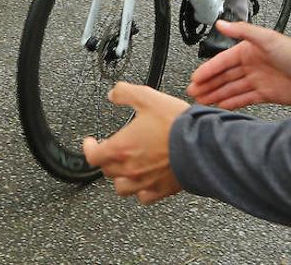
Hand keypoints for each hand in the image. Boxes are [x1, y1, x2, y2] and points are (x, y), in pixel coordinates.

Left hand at [81, 82, 188, 204]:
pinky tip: (144, 181)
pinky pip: (144, 197)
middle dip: (107, 159)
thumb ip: (125, 93)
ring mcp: (145, 182)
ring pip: (122, 188)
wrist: (202, 145)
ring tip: (125, 168)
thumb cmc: (175, 124)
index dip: (88, 148)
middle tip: (112, 150)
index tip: (90, 142)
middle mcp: (129, 169)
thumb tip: (113, 94)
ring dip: (120, 178)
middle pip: (107, 170)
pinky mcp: (161, 189)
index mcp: (120, 148)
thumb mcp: (147, 97)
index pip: (93, 156)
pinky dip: (141, 190)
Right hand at [187, 20, 290, 108]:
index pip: (221, 62)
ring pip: (231, 89)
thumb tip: (221, 24)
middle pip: (224, 77)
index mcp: (248, 51)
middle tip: (193, 92)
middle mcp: (252, 65)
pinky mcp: (266, 94)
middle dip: (207, 84)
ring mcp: (258, 80)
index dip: (207, 70)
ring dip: (216, 95)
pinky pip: (244, 99)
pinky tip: (221, 106)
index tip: (195, 78)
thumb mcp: (267, 38)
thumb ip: (242, 31)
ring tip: (202, 101)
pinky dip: (231, 103)